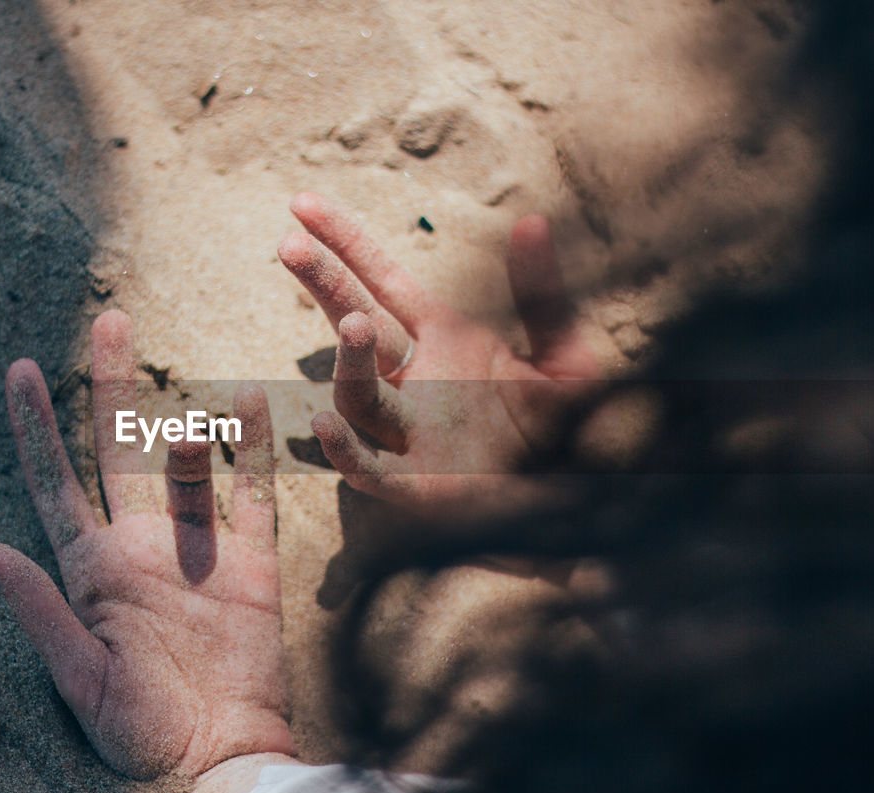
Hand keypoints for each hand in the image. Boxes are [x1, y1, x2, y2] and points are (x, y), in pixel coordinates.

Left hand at [0, 311, 296, 792]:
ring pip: (188, 468)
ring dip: (186, 438)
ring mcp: (199, 551)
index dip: (36, 426)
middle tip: (110, 321)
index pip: (57, 483)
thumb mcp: (79, 678)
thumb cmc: (141, 735)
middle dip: (112, 387)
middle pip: (121, 451)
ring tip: (186, 428)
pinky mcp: (252, 565)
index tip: (17, 367)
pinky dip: (251, 450)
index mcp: (92, 569)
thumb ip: (39, 611)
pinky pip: (253, 495)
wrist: (221, 760)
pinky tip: (247, 404)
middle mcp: (142, 547)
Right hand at [279, 192, 599, 515]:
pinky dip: (346, 450)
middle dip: (323, 283)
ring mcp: (412, 434)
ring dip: (351, 360)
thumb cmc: (570, 433)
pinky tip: (325, 421)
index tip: (303, 204)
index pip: (382, 280)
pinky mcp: (421, 487)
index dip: (344, 242)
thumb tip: (532, 221)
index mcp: (446, 339)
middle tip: (288, 244)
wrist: (586, 507)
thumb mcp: (566, 357)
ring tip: (355, 323)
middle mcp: (417, 381)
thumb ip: (544, 297)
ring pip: (360, 395)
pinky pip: (371, 469)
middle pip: (354, 324)